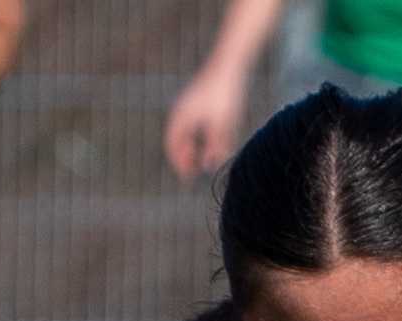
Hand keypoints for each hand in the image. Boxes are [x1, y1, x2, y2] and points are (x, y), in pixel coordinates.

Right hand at [164, 61, 251, 177]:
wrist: (228, 63)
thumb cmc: (225, 93)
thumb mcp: (222, 124)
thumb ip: (215, 146)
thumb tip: (210, 167)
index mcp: (180, 118)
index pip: (172, 147)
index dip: (179, 163)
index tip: (190, 176)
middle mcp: (178, 111)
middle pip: (175, 141)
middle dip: (184, 157)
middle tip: (195, 171)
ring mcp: (184, 104)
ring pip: (181, 133)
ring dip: (189, 147)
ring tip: (201, 158)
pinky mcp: (193, 100)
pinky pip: (187, 124)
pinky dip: (193, 136)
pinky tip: (207, 140)